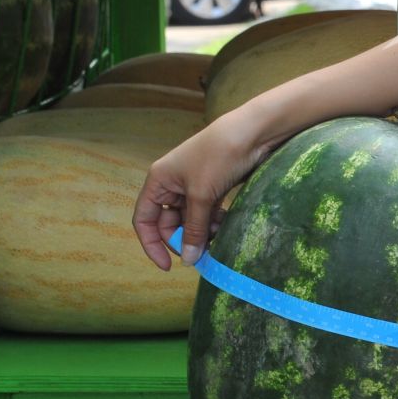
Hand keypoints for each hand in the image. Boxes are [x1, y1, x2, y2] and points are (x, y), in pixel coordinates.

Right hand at [132, 108, 289, 269]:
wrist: (253, 133)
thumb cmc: (219, 157)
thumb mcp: (201, 196)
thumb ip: (193, 229)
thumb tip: (187, 260)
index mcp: (159, 180)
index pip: (144, 219)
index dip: (152, 244)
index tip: (168, 266)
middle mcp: (172, 183)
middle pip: (168, 221)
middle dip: (183, 238)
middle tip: (201, 253)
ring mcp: (193, 184)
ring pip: (190, 219)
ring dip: (201, 232)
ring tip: (218, 237)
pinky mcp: (213, 186)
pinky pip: (206, 212)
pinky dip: (213, 222)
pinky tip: (225, 227)